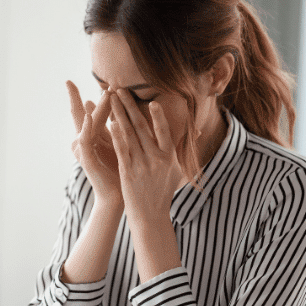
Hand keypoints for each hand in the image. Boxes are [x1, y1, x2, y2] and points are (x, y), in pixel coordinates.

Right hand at [67, 80, 122, 208]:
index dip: (80, 96)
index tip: (71, 81)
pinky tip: (89, 117)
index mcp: (92, 136)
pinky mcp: (86, 159)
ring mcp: (83, 150)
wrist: (118, 195)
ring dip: (95, 108)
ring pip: (85, 124)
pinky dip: (86, 128)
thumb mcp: (118, 143)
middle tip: (70, 82)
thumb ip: (115, 126)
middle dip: (74, 98)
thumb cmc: (119, 169)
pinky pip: (84, 141)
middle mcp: (84, 141)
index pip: (88, 111)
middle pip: (79, 115)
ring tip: (102, 92)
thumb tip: (119, 108)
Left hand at [109, 89, 182, 225]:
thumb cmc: (163, 193)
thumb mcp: (177, 171)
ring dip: (119, 114)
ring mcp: (141, 165)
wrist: (151, 216)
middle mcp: (156, 159)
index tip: (151, 101)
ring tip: (111, 99)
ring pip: (129, 134)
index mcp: (169, 157)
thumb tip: (195, 131)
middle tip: (120, 89)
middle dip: (130, 106)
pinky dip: (116, 136)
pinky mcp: (128, 172)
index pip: (164, 132)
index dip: (158, 116)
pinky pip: (122, 150)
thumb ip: (180, 150)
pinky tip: (110, 123)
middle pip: (141, 127)